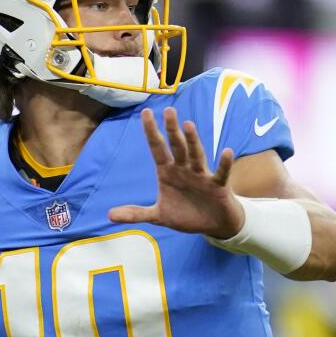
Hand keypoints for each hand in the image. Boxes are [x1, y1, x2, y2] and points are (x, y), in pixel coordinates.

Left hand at [108, 108, 244, 238]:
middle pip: (177, 146)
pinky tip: (226, 152)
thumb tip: (109, 215)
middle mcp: (184, 169)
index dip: (151, 132)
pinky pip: (220, 173)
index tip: (145, 112)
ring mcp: (201, 175)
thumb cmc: (186, 215)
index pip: (157, 148)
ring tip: (188, 125)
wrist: (212, 225)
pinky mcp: (217, 185)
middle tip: (168, 111)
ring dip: (193, 141)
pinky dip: (224, 164)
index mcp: (168, 172)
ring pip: (196, 155)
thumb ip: (135, 213)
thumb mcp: (158, 216)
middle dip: (172, 130)